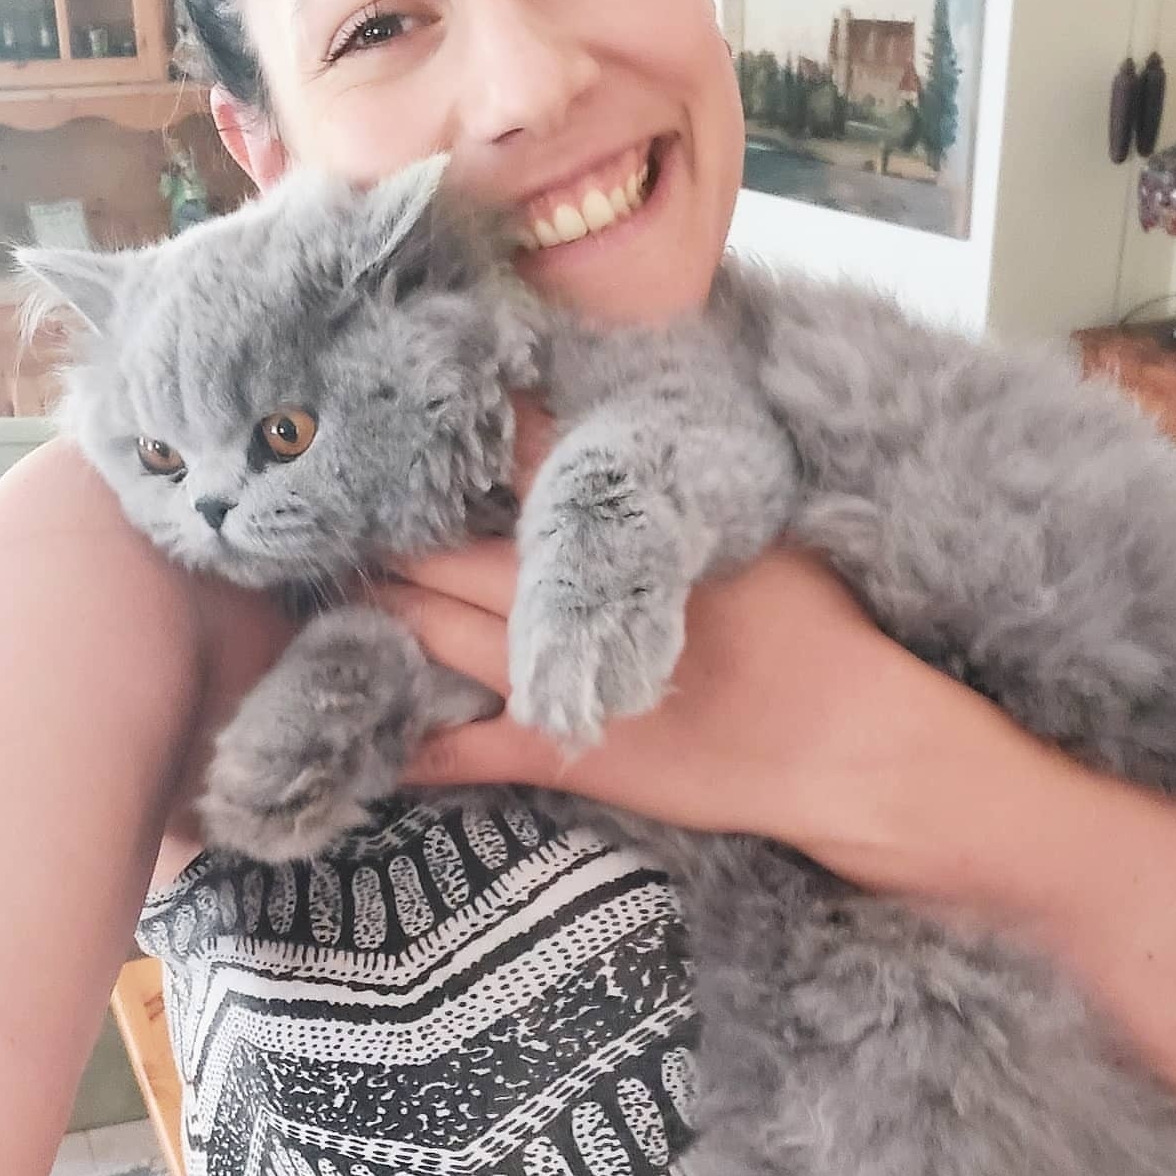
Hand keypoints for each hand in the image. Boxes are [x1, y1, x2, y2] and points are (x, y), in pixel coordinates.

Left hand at [372, 401, 923, 850]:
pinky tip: (356, 718)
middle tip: (334, 509)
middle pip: (450, 551)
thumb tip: (628, 440)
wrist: (843, 742)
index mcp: (617, 536)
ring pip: (436, 630)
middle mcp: (570, 596)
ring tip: (331, 583)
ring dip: (384, 603)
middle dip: (393, 531)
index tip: (400, 427)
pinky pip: (463, 746)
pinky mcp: (562, 748)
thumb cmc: (816, 628)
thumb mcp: (752, 533)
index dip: (458, 448)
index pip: (519, 472)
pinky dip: (408, 735)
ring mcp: (555, 675)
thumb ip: (673, 496)